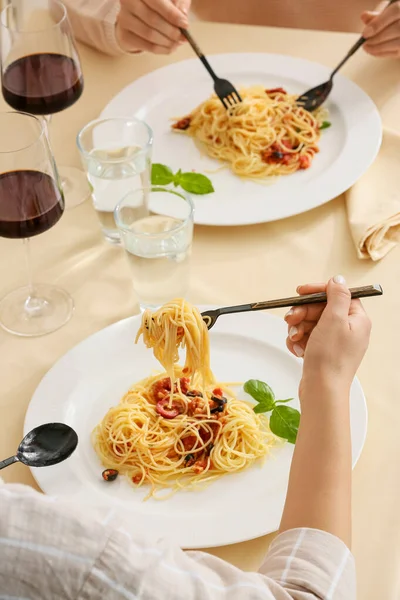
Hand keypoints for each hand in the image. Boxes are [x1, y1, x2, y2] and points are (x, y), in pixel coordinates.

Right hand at [116, 0, 190, 53]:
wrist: (138, 15)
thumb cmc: (160, 4)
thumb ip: (179, 3)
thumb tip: (182, 17)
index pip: (156, 1)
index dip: (172, 14)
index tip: (185, 24)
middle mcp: (127, 1)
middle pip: (153, 19)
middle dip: (171, 31)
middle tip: (183, 37)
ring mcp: (124, 18)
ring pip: (150, 34)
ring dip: (167, 42)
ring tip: (177, 43)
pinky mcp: (125, 35)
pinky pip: (147, 46)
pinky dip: (162, 49)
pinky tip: (170, 47)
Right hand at [285, 277, 371, 400]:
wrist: (321, 390)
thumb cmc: (330, 357)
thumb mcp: (335, 319)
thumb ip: (337, 296)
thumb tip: (338, 279)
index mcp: (357, 320)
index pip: (338, 295)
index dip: (318, 291)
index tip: (300, 292)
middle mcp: (348, 329)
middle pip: (321, 309)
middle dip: (302, 313)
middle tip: (290, 318)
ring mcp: (335, 342)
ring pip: (310, 323)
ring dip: (298, 327)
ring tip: (294, 338)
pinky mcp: (322, 353)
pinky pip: (306, 338)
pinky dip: (298, 341)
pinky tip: (296, 349)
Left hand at [362, 1, 399, 57]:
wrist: (397, 29)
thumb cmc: (391, 21)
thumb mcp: (384, 15)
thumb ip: (375, 17)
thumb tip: (363, 16)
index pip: (394, 11)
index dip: (379, 23)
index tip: (365, 33)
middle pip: (396, 29)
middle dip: (377, 37)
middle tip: (364, 41)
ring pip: (396, 43)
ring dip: (378, 47)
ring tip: (366, 46)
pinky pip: (394, 53)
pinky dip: (381, 53)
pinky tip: (371, 50)